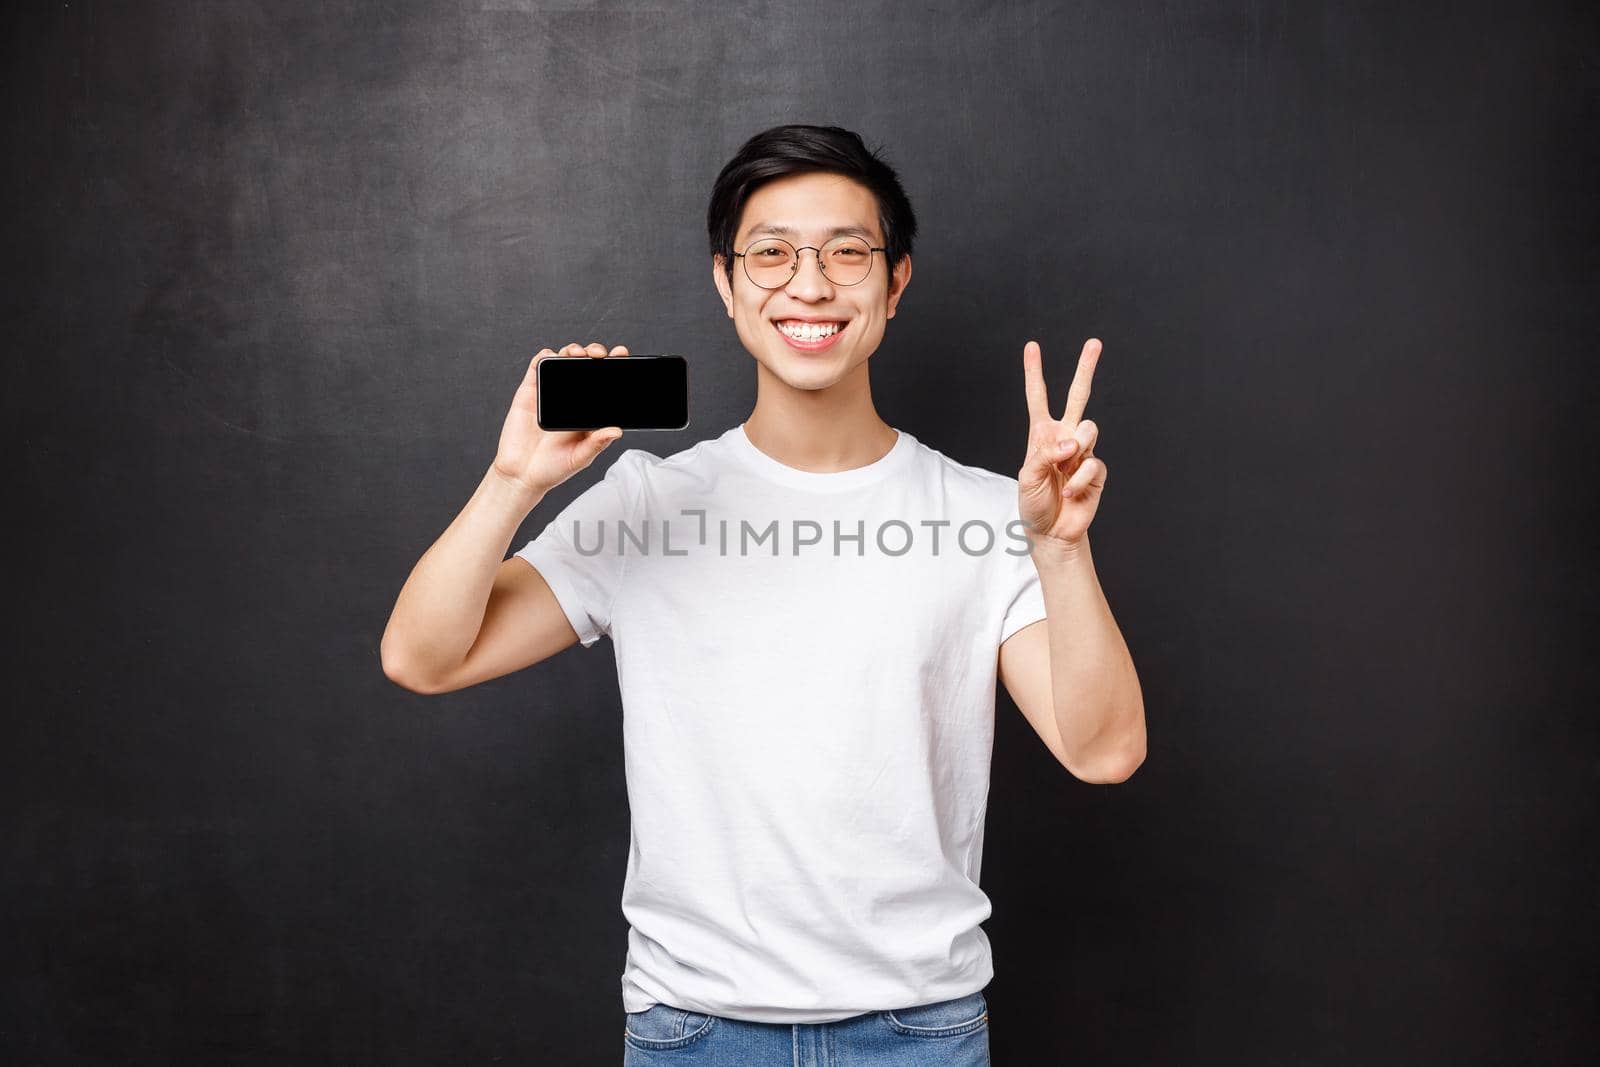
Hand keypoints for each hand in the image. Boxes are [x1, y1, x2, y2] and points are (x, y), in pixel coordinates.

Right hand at [493, 342, 626, 496]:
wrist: (521, 474)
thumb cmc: (552, 468)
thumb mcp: (580, 458)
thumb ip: (597, 444)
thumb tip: (617, 430)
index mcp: (587, 410)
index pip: (604, 382)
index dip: (613, 365)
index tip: (621, 355)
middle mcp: (571, 398)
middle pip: (585, 365)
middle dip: (594, 352)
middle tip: (599, 354)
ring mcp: (550, 392)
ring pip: (563, 361)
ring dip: (572, 350)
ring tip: (578, 353)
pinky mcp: (530, 392)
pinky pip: (537, 368)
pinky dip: (545, 356)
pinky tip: (551, 356)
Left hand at [1018, 338, 1106, 551]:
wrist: (1051, 533)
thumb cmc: (1034, 503)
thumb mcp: (1027, 476)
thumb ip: (1045, 454)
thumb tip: (1071, 443)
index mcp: (1041, 434)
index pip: (1037, 398)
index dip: (1034, 373)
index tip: (1032, 347)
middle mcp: (1064, 437)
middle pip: (1078, 396)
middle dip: (1086, 369)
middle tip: (1094, 343)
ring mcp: (1083, 452)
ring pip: (1089, 429)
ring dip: (1077, 446)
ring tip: (1066, 463)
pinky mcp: (1096, 471)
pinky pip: (1093, 463)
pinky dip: (1079, 479)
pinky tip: (1071, 492)